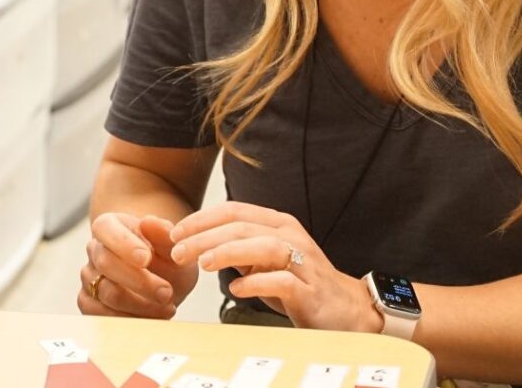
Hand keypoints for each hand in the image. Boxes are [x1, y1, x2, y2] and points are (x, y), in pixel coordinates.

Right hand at [77, 213, 197, 319]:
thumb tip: (148, 222)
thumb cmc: (167, 259)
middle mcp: (94, 249)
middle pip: (105, 264)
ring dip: (140, 305)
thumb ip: (164, 234)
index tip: (146, 258)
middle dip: (139, 281)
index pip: (106, 229)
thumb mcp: (173, 246)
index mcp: (110, 226)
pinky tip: (151, 318)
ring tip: (168, 307)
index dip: (124, 244)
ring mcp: (89, 277)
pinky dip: (129, 319)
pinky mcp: (88, 302)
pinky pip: (100, 314)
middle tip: (166, 292)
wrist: (164, 281)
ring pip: (106, 293)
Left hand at [170, 203, 379, 331]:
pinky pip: (282, 282)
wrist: (346, 310)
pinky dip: (256, 283)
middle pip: (243, 227)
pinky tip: (236, 289)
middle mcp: (290, 237)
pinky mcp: (310, 291)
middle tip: (178, 251)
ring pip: (264, 247)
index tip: (174, 233)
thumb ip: (237, 248)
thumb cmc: (300, 283)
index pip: (234, 211)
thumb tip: (196, 242)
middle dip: (205, 237)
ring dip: (228, 253)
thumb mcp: (264, 260)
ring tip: (203, 265)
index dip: (201, 219)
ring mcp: (302, 263)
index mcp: (278, 224)